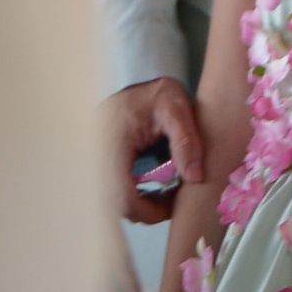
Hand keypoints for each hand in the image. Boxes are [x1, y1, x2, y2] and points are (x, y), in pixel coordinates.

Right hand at [110, 77, 203, 222]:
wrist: (136, 80)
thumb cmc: (155, 93)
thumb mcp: (177, 110)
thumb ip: (186, 142)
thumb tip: (195, 178)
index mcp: (113, 147)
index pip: (122, 197)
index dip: (147, 211)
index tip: (171, 208)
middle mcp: (97, 160)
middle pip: (115, 204)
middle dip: (146, 210)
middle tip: (173, 201)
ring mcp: (96, 163)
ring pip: (113, 200)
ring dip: (140, 203)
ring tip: (169, 191)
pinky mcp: (100, 165)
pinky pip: (113, 190)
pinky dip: (133, 194)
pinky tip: (156, 184)